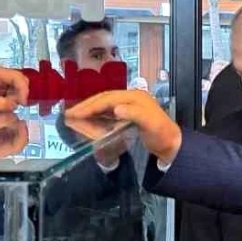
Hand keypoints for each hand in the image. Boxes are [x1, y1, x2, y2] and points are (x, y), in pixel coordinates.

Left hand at [0, 65, 28, 112]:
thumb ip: (1, 103)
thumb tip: (16, 106)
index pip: (17, 76)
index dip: (23, 89)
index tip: (23, 103)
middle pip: (17, 81)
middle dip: (20, 93)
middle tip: (18, 106)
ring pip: (12, 89)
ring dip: (14, 98)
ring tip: (9, 109)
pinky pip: (5, 94)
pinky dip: (7, 101)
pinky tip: (4, 109)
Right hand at [0, 112, 29, 158]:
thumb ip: (1, 120)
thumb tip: (15, 115)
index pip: (18, 146)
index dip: (23, 133)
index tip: (22, 119)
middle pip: (17, 139)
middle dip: (19, 126)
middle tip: (19, 113)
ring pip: (11, 131)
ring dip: (13, 121)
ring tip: (12, 110)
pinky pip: (3, 125)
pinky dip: (6, 118)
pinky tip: (5, 110)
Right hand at [66, 90, 180, 163]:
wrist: (172, 144)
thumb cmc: (162, 134)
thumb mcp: (151, 124)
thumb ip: (135, 114)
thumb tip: (116, 108)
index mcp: (135, 96)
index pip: (107, 99)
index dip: (91, 105)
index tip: (76, 113)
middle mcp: (131, 97)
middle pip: (103, 99)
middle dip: (86, 106)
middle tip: (69, 114)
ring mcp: (129, 105)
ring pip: (104, 105)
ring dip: (90, 110)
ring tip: (74, 116)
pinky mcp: (128, 114)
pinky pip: (108, 112)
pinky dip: (97, 115)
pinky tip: (88, 120)